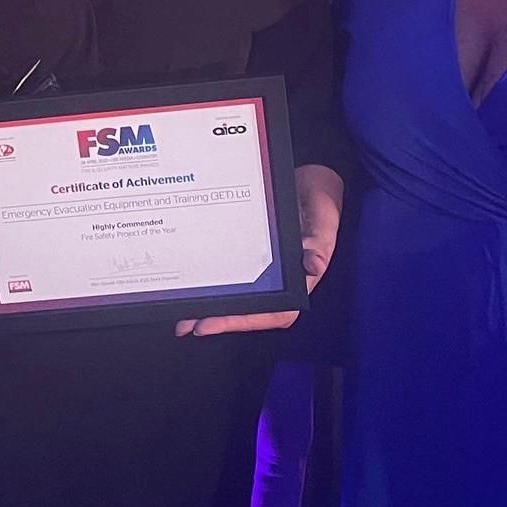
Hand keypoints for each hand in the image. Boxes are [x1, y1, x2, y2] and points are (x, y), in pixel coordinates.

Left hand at [175, 163, 343, 337]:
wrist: (312, 183)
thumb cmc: (321, 206)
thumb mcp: (322, 222)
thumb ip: (319, 243)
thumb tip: (313, 264)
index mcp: (299, 281)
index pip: (271, 313)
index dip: (240, 321)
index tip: (210, 323)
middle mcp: (281, 281)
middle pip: (248, 310)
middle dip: (217, 320)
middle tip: (185, 323)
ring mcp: (266, 272)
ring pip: (238, 297)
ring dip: (213, 307)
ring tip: (184, 315)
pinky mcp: (253, 257)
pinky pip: (234, 276)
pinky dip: (214, 284)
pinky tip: (195, 286)